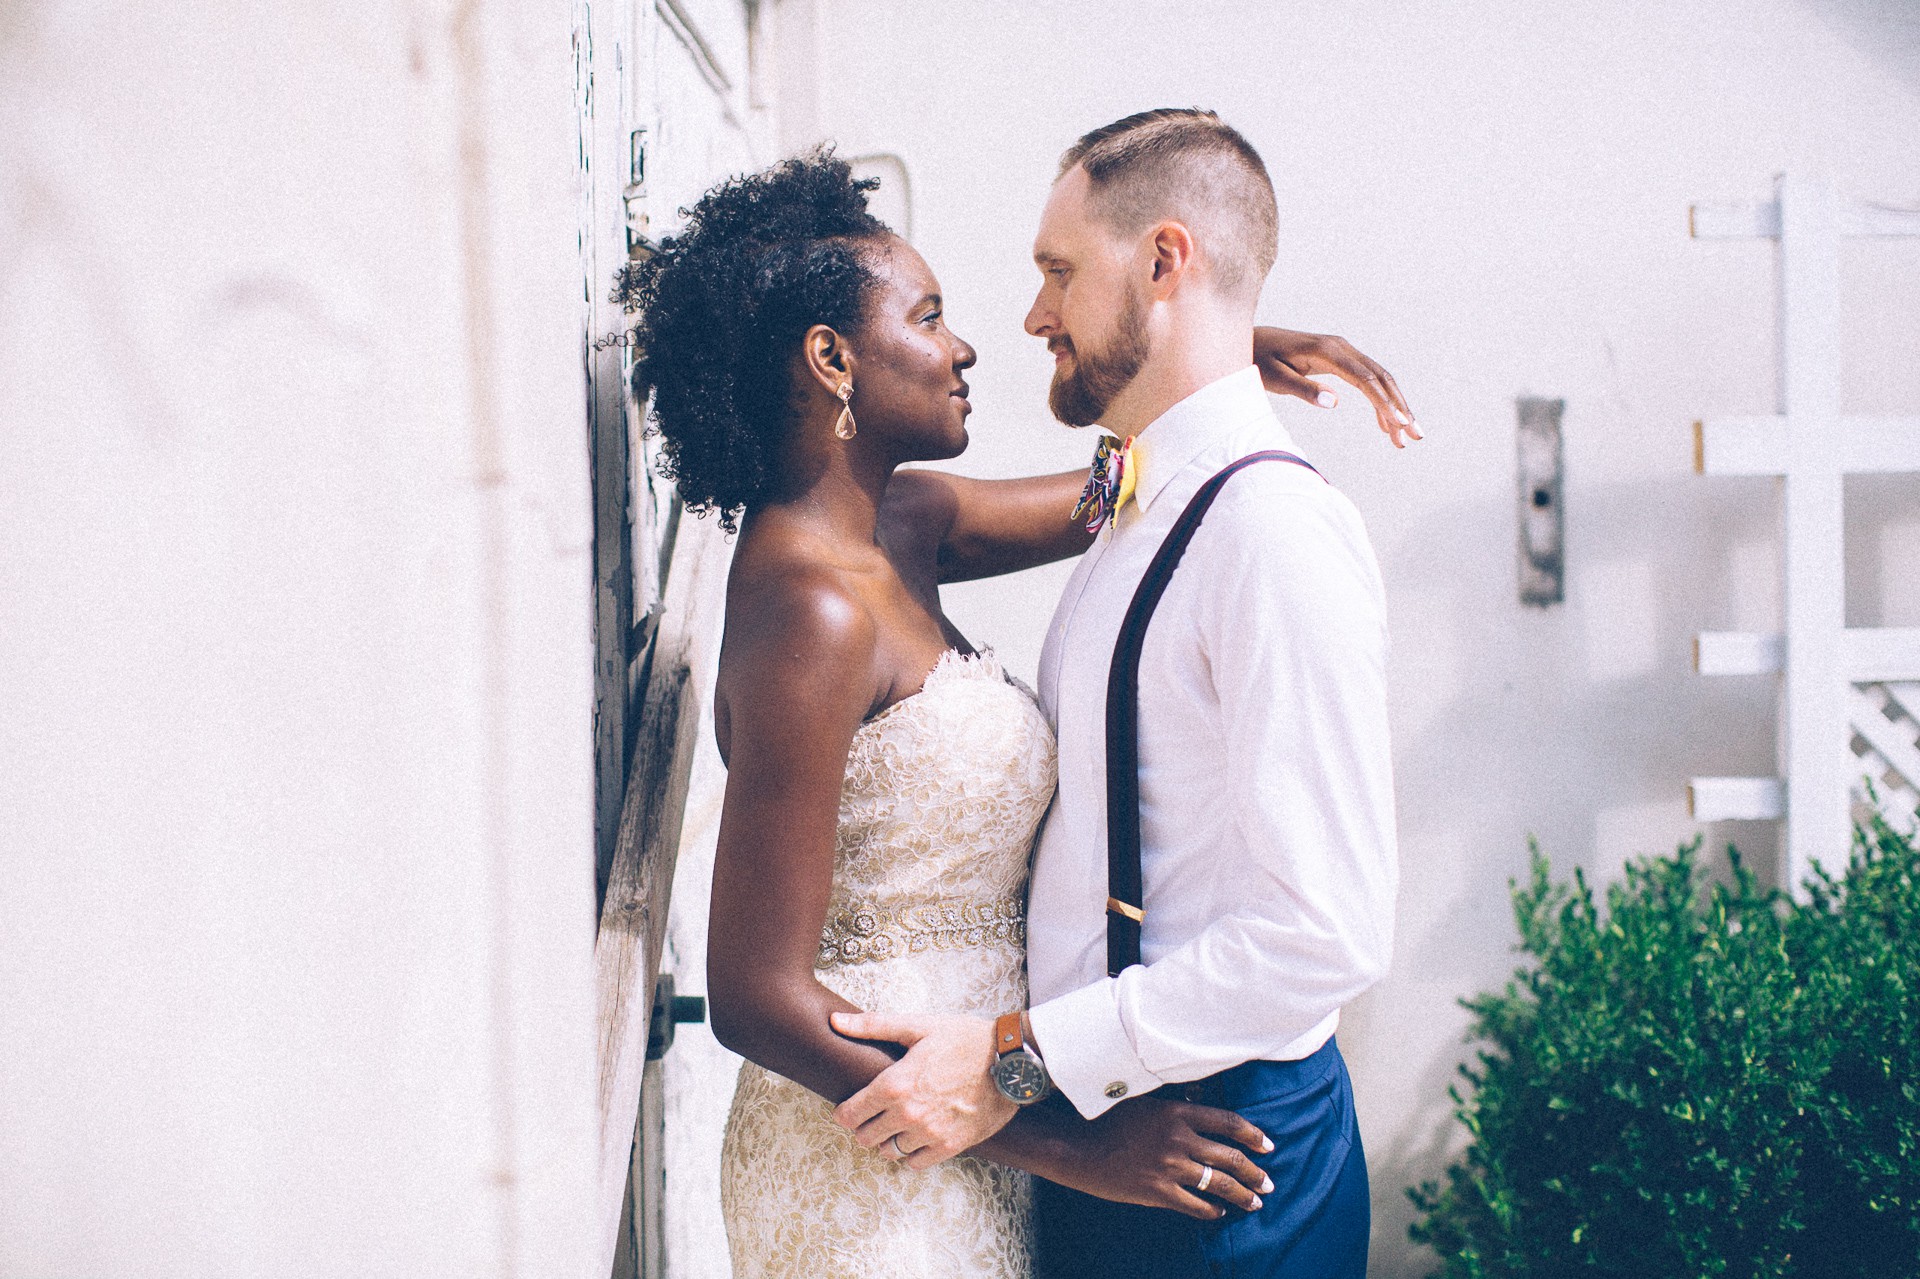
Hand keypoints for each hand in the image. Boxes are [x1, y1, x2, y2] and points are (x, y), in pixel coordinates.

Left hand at [829, 1011, 1018, 1168]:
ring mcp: (929, 1133)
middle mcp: (908, 1114)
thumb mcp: (918, 1025)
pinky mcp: (950, 1146)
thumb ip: (873, 1026)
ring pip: (889, 1152)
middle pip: (866, 1136)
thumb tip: (835, 1020)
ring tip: (897, 1125)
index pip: (850, 1114)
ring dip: (888, 1140)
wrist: (1010, 1060)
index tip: (848, 1108)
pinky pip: (916, 1163)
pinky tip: (917, 1136)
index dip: (844, 1112)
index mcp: (895, 1084)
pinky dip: (911, 1153)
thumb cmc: (964, 1039)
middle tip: (874, 1114)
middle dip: (865, 1126)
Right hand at [1048, 1096, 1275, 1220]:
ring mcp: (1169, 1167)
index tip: (1267, 1145)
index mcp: (1177, 1112)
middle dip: (1255, 1173)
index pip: (1228, 1122)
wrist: (1077, 1147)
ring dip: (1241, 1195)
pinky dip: (1211, 1211)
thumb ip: (1174, 1107)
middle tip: (1268, 1182)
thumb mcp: (1143, 1101)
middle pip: (1230, 1156)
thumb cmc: (1106, 1119)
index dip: (1253, 1135)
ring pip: (1218, 1184)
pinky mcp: (1158, 1191)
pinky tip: (1219, 1213)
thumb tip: (1200, 1105)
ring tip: (1255, 1202)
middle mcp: (1179, 1139)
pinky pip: (1194, 1205)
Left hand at [1253, 326, 1420, 448]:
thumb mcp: (1274, 378)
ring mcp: (1343, 351)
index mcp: (1327, 351)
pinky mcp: (1340, 359)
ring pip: (1379, 379)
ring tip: (1406, 437)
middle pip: (1381, 378)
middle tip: (1415, 436)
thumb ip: (1303, 389)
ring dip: (1395, 407)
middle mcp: (1341, 347)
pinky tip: (1385, 424)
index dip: (1385, 402)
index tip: (1399, 424)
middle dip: (1400, 408)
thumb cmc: (1259, 360)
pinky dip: (1379, 401)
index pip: (1365, 379)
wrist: (1252, 339)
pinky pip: (1367, 379)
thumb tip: (1335, 402)